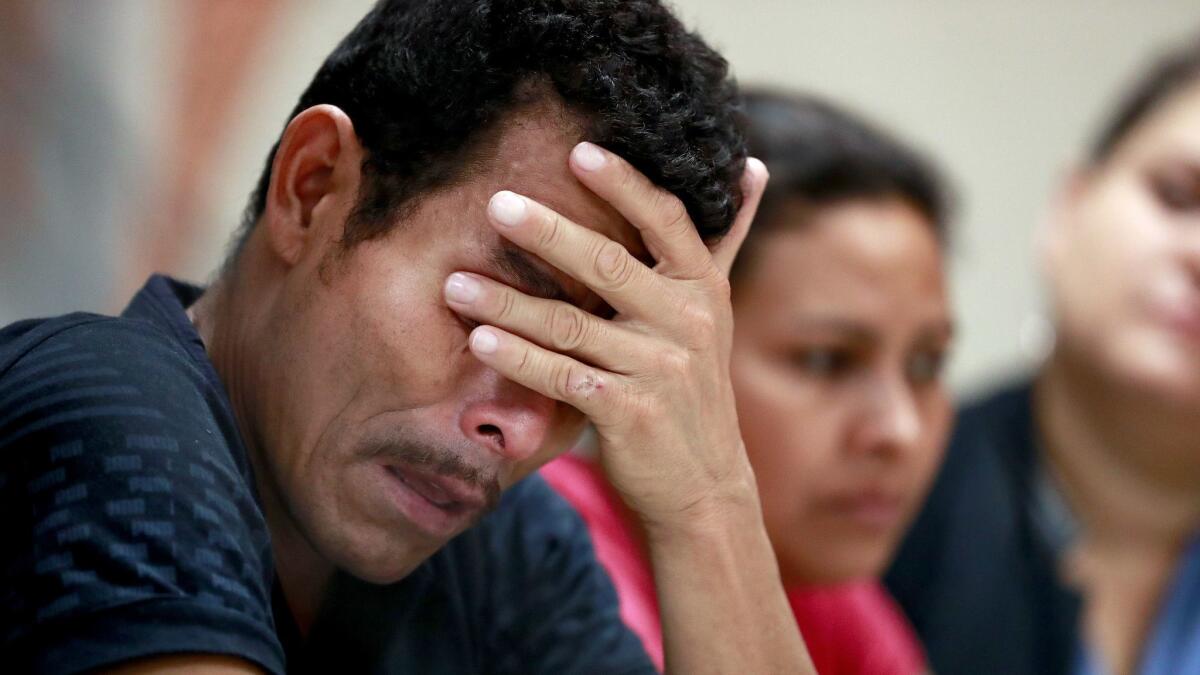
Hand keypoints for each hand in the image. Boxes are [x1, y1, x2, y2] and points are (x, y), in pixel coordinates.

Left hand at [444, 141, 767, 532]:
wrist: (705, 484)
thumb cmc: (692, 387)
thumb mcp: (714, 311)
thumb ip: (721, 242)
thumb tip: (753, 167)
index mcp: (702, 287)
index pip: (666, 221)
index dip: (624, 185)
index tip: (579, 152)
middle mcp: (686, 322)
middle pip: (609, 265)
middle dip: (549, 233)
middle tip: (496, 205)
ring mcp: (659, 370)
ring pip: (572, 325)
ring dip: (509, 302)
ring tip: (456, 285)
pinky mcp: (630, 413)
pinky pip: (563, 378)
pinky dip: (519, 360)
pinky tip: (481, 342)